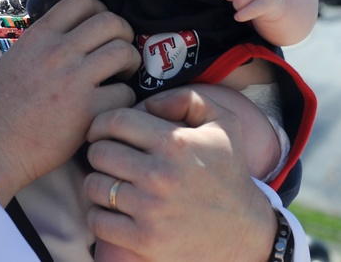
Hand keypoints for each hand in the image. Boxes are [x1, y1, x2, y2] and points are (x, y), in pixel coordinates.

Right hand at [0, 0, 139, 204]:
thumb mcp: (15, 58)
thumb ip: (43, 43)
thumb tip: (69, 34)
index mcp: (39, 36)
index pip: (81, 0)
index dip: (100, 10)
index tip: (101, 30)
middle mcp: (58, 52)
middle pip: (111, 21)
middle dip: (123, 34)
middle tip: (119, 52)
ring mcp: (74, 80)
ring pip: (123, 52)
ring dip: (130, 62)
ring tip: (122, 76)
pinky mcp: (87, 111)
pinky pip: (125, 93)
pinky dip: (125, 100)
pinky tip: (114, 106)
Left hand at [85, 87, 276, 261]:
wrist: (246, 231)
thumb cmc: (228, 173)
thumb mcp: (222, 123)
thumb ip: (186, 98)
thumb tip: (147, 103)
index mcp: (175, 143)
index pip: (115, 121)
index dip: (101, 123)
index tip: (101, 131)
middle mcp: (160, 176)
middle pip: (99, 153)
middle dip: (99, 152)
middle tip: (109, 159)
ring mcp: (150, 211)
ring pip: (94, 186)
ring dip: (98, 183)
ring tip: (112, 184)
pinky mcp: (144, 241)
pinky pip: (98, 220)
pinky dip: (99, 215)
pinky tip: (114, 211)